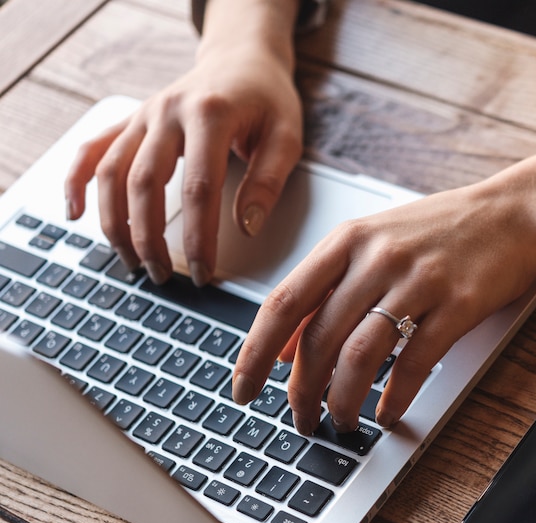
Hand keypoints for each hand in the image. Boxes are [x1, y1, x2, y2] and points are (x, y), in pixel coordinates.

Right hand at [64, 7, 301, 285]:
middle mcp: (168, 111)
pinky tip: (74, 213)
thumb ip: (268, 181)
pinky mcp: (132, 120)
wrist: (242, 59)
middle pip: (144, 184)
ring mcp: (144, 114)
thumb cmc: (266, 100)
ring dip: (116, 223)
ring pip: (111, 172)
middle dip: (150, 239)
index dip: (198, 238)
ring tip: (131, 262)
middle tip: (163, 276)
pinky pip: (93, 149)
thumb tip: (246, 228)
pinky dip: (77, 180)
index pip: (199, 190)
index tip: (203, 272)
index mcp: (210, 114)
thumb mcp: (286, 136)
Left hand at [232, 182, 535, 434]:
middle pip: (319, 337)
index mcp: (346, 242)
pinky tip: (386, 414)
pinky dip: (395, 397)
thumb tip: (281, 347)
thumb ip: (321, 291)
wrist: (511, 212)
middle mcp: (376, 259)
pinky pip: (415, 363)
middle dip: (300, 390)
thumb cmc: (434, 231)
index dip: (255, 352)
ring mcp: (418, 281)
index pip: (283, 303)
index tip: (243, 387)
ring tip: (340, 422)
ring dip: (342, 399)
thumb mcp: (368, 244)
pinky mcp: (458, 305)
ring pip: (361, 355)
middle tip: (298, 417)